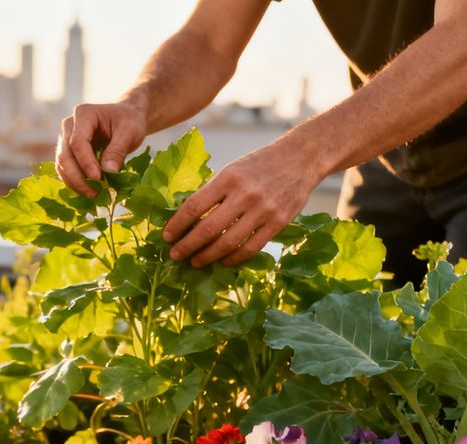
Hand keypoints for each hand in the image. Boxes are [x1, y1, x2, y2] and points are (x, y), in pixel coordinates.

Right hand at [56, 101, 147, 196]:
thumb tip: (108, 171)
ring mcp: (66, 139)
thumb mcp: (129, 131)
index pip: (77, 141)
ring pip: (62, 164)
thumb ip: (118, 150)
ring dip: (74, 182)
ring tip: (93, 194)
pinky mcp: (68, 151)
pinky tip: (89, 190)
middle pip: (65, 155)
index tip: (98, 178)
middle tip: (94, 193)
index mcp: (84, 114)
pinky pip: (66, 169)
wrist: (126, 117)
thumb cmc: (129, 121)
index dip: (85, 162)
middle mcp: (70, 126)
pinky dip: (75, 182)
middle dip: (77, 177)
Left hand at [163, 142, 320, 266]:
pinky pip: (250, 248)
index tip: (167, 237)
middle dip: (187, 246)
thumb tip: (187, 219)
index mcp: (227, 178)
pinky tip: (222, 261)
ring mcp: (262, 210)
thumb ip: (213, 192)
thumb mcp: (232, 170)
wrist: (300, 159)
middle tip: (175, 256)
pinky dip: (233, 258)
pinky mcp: (277, 223)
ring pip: (228, 243)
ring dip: (207, 256)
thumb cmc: (259, 165)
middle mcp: (244, 194)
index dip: (177, 225)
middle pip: (208, 229)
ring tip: (195, 261)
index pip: (194, 206)